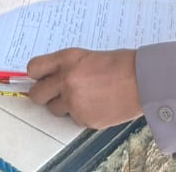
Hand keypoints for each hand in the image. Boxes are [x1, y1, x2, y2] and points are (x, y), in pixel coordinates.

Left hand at [27, 48, 141, 127]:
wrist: (141, 80)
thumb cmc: (119, 65)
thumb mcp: (86, 56)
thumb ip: (66, 67)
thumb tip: (50, 78)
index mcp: (66, 60)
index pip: (33, 69)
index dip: (36, 75)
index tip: (40, 78)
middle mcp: (66, 80)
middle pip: (36, 95)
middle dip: (43, 95)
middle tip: (54, 93)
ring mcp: (74, 102)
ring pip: (54, 110)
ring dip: (63, 106)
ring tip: (84, 97)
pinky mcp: (83, 119)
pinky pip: (74, 119)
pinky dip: (82, 114)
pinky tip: (97, 104)